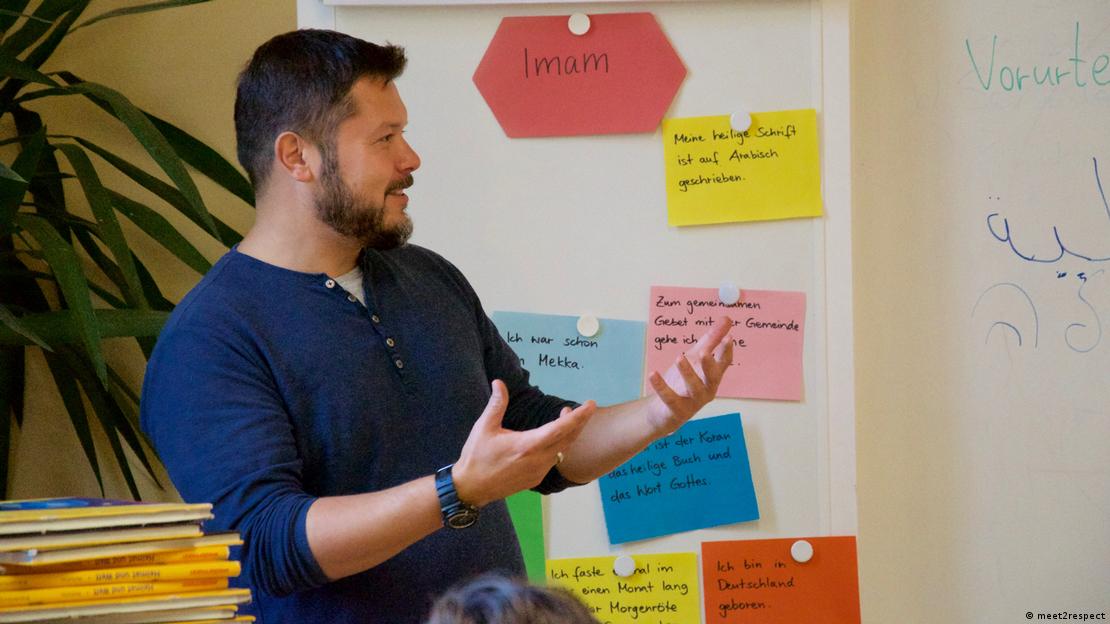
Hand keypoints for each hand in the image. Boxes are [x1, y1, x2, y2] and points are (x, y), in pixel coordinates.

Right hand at [452, 380, 595, 506]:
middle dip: (579, 422)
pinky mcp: (536, 479)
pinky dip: (560, 446)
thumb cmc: (476, 457)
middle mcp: (538, 459)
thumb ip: (496, 404)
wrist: (471, 488)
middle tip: (583, 408)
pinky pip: (554, 460)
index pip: (561, 428)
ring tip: (564, 417)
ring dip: (568, 434)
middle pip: (568, 439)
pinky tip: (552, 438)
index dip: (578, 416)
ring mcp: (539, 471)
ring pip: (563, 450)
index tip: (591, 405)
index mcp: (528, 444)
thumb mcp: (484, 427)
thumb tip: (499, 383)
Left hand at [646, 315, 732, 432]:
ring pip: (693, 388)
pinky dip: (661, 386)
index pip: (724, 363)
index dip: (727, 351)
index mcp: (712, 376)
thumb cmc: (683, 381)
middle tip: (704, 351)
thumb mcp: (696, 357)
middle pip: (712, 377)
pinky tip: (653, 373)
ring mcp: (693, 402)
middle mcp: (707, 390)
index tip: (729, 337)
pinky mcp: (677, 410)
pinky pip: (670, 398)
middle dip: (709, 365)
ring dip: (687, 373)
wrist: (663, 409)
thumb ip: (711, 340)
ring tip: (679, 358)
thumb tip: (727, 319)